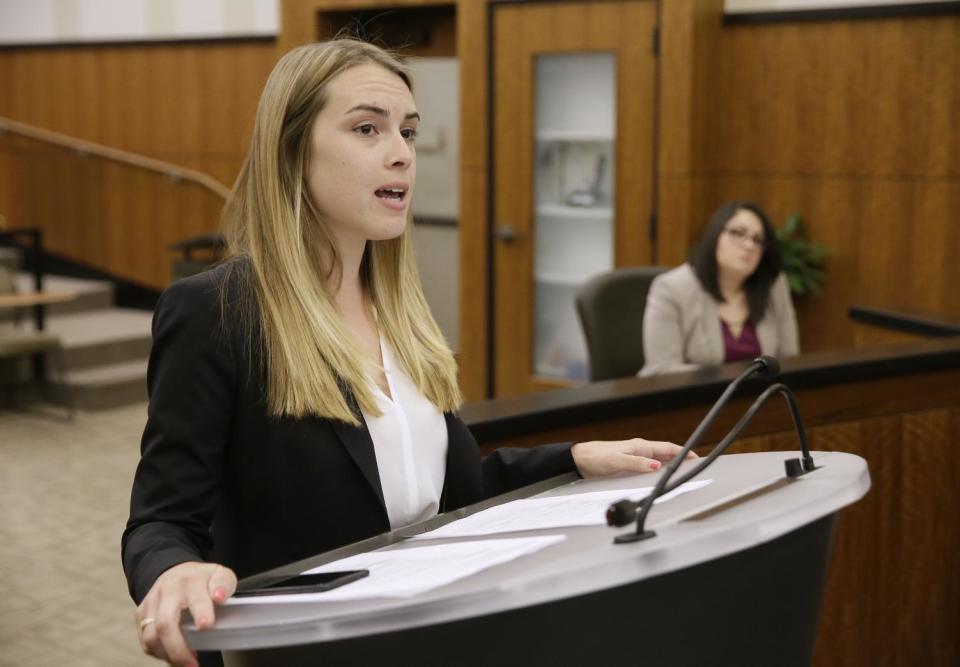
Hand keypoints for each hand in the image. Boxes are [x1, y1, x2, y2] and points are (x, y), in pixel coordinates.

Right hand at [134, 561, 236, 666]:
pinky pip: (146, 641)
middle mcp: (168, 591)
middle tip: (192, 664)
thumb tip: (219, 597)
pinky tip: (173, 655)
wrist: (176, 572)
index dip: (201, 612)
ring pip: (151, 636)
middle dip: (177, 648)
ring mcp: (151, 603)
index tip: (206, 625)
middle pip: (166, 623)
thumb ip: (223, 585)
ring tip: (186, 662)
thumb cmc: (202, 579)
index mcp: (191, 580)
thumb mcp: (219, 575)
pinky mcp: (141, 614)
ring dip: (168, 654)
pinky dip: (159, 653)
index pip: (196, 598)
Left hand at [570, 438, 695, 477]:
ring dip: (670, 463)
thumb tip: (656, 466)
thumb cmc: (596, 457)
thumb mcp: (617, 462)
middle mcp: (639, 450)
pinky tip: (659, 474)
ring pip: (658, 459)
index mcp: (640, 446)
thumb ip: (637, 464)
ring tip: (682, 470)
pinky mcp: (628, 463)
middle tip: (694, 466)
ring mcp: (634, 456)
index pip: (667, 448)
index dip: (682, 452)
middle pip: (665, 453)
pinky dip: (658, 468)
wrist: (580, 459)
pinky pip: (648, 465)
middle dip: (680, 458)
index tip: (695, 457)